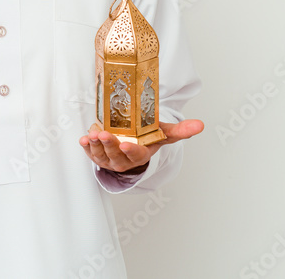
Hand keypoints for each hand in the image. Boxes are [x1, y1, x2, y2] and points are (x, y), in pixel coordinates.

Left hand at [79, 118, 203, 173]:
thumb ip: (181, 130)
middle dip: (109, 145)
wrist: (133, 142)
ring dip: (95, 145)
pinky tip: (83, 139)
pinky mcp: (98, 155)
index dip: (130, 151)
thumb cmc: (148, 138)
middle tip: (103, 135)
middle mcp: (124, 159)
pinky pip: (90, 153)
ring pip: (101, 155)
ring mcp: (110, 159)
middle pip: (116, 155)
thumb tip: (201, 125)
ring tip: (91, 135)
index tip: (126, 145)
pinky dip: (86, 147)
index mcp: (141, 154)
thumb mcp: (164, 133)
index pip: (137, 155)